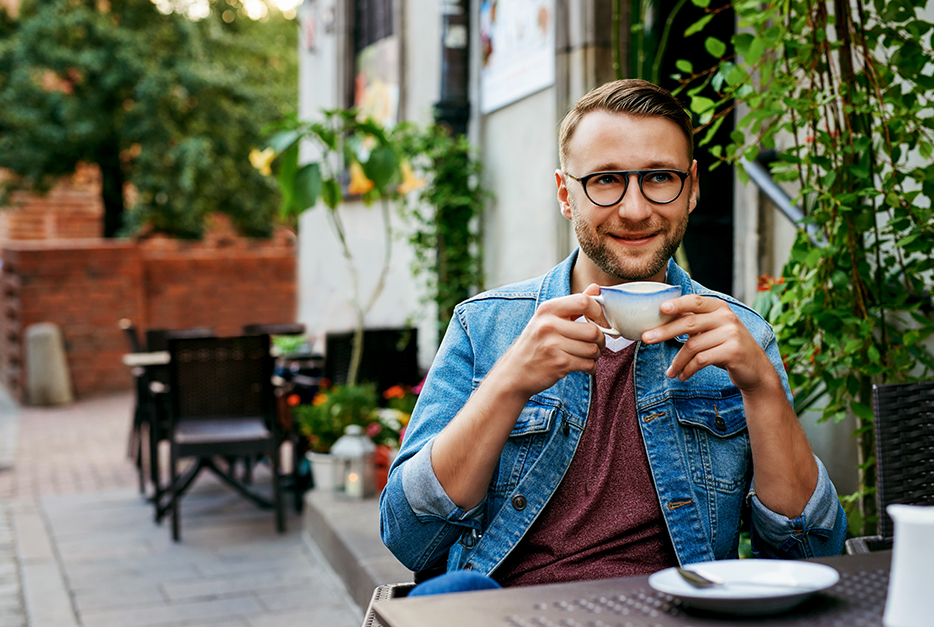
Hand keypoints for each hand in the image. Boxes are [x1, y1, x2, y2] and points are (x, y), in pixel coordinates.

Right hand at [494, 291, 605, 398]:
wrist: (514, 372)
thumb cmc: (535, 344)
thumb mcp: (548, 319)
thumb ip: (574, 304)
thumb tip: (596, 288)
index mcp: (548, 309)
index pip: (584, 302)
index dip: (599, 313)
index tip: (600, 322)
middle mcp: (549, 325)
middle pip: (593, 330)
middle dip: (600, 340)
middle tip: (595, 344)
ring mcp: (553, 345)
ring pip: (593, 349)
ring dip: (595, 355)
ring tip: (586, 356)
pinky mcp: (558, 364)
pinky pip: (588, 364)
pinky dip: (591, 368)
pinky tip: (583, 366)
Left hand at [641, 295, 775, 390]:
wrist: (755, 369)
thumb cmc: (726, 347)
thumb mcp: (712, 330)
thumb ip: (693, 321)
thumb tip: (661, 315)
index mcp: (719, 307)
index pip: (695, 301)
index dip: (677, 304)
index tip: (661, 308)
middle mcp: (726, 317)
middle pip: (689, 324)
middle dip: (664, 332)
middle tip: (646, 339)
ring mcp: (731, 334)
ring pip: (693, 346)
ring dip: (677, 361)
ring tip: (670, 372)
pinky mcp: (733, 351)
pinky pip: (701, 360)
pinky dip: (688, 369)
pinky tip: (682, 375)